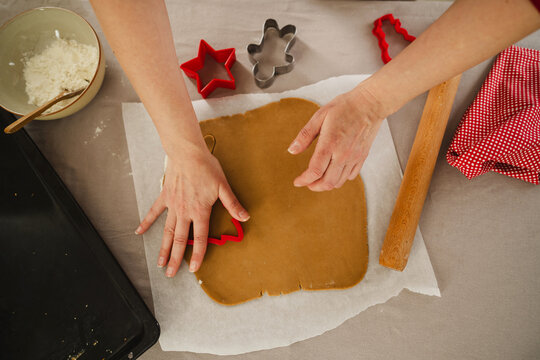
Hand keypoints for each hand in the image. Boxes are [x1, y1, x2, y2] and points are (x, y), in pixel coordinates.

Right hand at [135, 143, 248, 276]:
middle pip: (179, 240)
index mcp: (200, 211)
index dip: (197, 255)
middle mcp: (184, 212)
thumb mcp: (223, 186)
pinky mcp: (165, 196)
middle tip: (170, 274)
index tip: (194, 268)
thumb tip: (245, 217)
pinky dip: (146, 222)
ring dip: (163, 248)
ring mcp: (172, 205)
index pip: (199, 239)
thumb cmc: (206, 168)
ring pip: (166, 231)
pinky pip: (154, 212)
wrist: (187, 153)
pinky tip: (139, 232)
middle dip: (175, 259)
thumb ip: (233, 204)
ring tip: (159, 263)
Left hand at [288, 85, 386, 190]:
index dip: (304, 180)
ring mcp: (354, 157)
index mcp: (330, 143)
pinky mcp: (362, 157)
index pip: (315, 171)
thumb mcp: (320, 116)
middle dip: (314, 186)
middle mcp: (343, 154)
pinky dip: (341, 179)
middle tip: (307, 183)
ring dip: (326, 184)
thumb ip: (305, 135)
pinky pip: (351, 176)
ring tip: (318, 180)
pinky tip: (334, 172)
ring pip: (339, 182)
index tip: (297, 181)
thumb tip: (292, 150)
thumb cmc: (345, 107)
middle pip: (327, 182)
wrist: (370, 104)